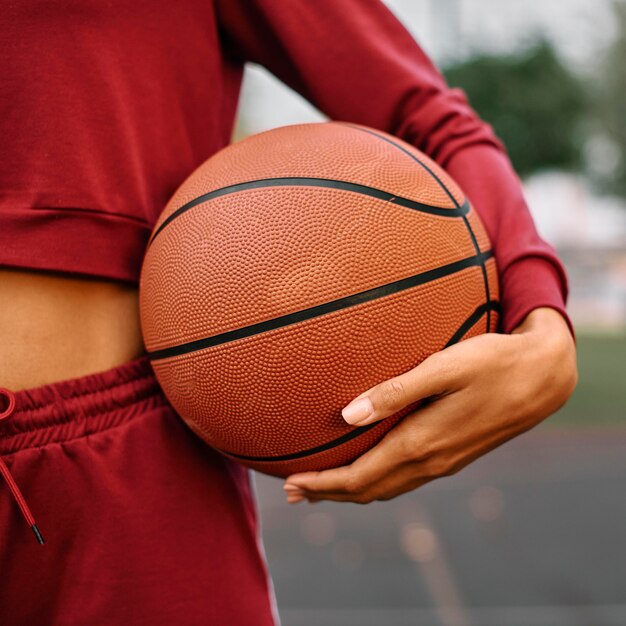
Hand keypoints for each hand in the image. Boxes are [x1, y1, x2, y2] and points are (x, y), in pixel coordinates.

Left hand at [284, 307, 576, 503]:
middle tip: (293, 492)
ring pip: (387, 489)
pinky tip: (368, 468)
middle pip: (368, 491)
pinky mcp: (453, 455)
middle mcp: (431, 462)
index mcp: (422, 443)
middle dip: (328, 494)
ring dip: (351, 491)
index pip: (360, 478)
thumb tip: (347, 416)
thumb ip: (395, 392)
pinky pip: (404, 480)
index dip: (323, 485)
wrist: (542, 377)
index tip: (292, 485)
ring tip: (321, 487)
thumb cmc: (491, 363)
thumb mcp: (443, 368)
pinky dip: (376, 482)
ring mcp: (444, 463)